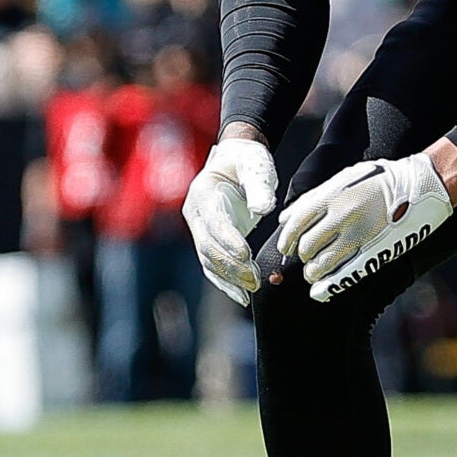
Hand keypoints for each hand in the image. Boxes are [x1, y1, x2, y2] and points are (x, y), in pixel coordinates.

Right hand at [184, 133, 279, 304]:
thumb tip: (262, 209)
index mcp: (203, 193)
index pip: (213, 222)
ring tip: (252, 289)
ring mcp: (199, 229)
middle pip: (208, 246)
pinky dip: (226, 282)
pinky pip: (213, 266)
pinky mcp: (208, 241)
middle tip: (255, 279)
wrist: (235, 161)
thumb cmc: (248, 162)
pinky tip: (242, 295)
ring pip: (209, 260)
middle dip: (231, 265)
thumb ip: (259, 187)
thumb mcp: (256, 166)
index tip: (246, 255)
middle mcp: (195, 214)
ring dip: (230, 278)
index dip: (228, 240)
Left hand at [273, 152, 454, 303]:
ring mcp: (359, 236)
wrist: (421, 184)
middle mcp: (342, 216)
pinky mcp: (376, 252)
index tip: (288, 247)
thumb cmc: (382, 179)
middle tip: (307, 257)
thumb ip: (313, 198)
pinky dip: (327, 287)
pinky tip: (319, 291)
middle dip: (303, 256)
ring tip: (314, 272)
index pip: (296, 224)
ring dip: (313, 272)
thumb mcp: (345, 178)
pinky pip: (345, 275)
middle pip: (307, 247)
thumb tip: (285, 219)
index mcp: (333, 195)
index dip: (287, 240)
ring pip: (321, 264)